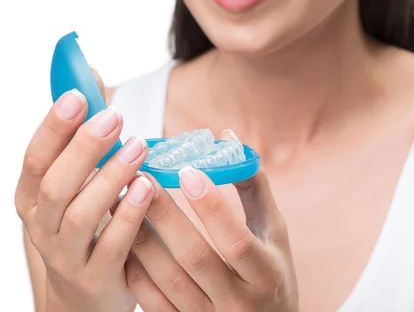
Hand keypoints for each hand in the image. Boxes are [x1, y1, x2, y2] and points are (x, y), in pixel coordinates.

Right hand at [14, 85, 153, 311]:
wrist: (85, 298)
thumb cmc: (86, 229)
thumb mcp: (77, 187)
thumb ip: (84, 139)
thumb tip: (91, 77)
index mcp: (33, 199)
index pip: (35, 158)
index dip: (54, 126)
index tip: (77, 94)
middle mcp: (42, 226)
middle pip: (56, 183)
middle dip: (83, 147)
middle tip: (114, 116)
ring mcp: (66, 255)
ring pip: (82, 213)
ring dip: (110, 176)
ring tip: (138, 146)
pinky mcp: (95, 277)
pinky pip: (112, 244)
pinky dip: (129, 213)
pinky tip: (147, 186)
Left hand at [122, 140, 298, 311]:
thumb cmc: (271, 272)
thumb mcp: (273, 232)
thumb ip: (254, 187)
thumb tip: (227, 137)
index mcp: (266, 273)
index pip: (236, 241)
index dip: (212, 207)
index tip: (187, 170)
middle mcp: (238, 301)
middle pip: (194, 257)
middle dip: (164, 215)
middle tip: (140, 178)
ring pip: (166, 279)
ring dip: (141, 238)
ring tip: (121, 201)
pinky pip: (151, 300)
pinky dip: (135, 267)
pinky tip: (124, 238)